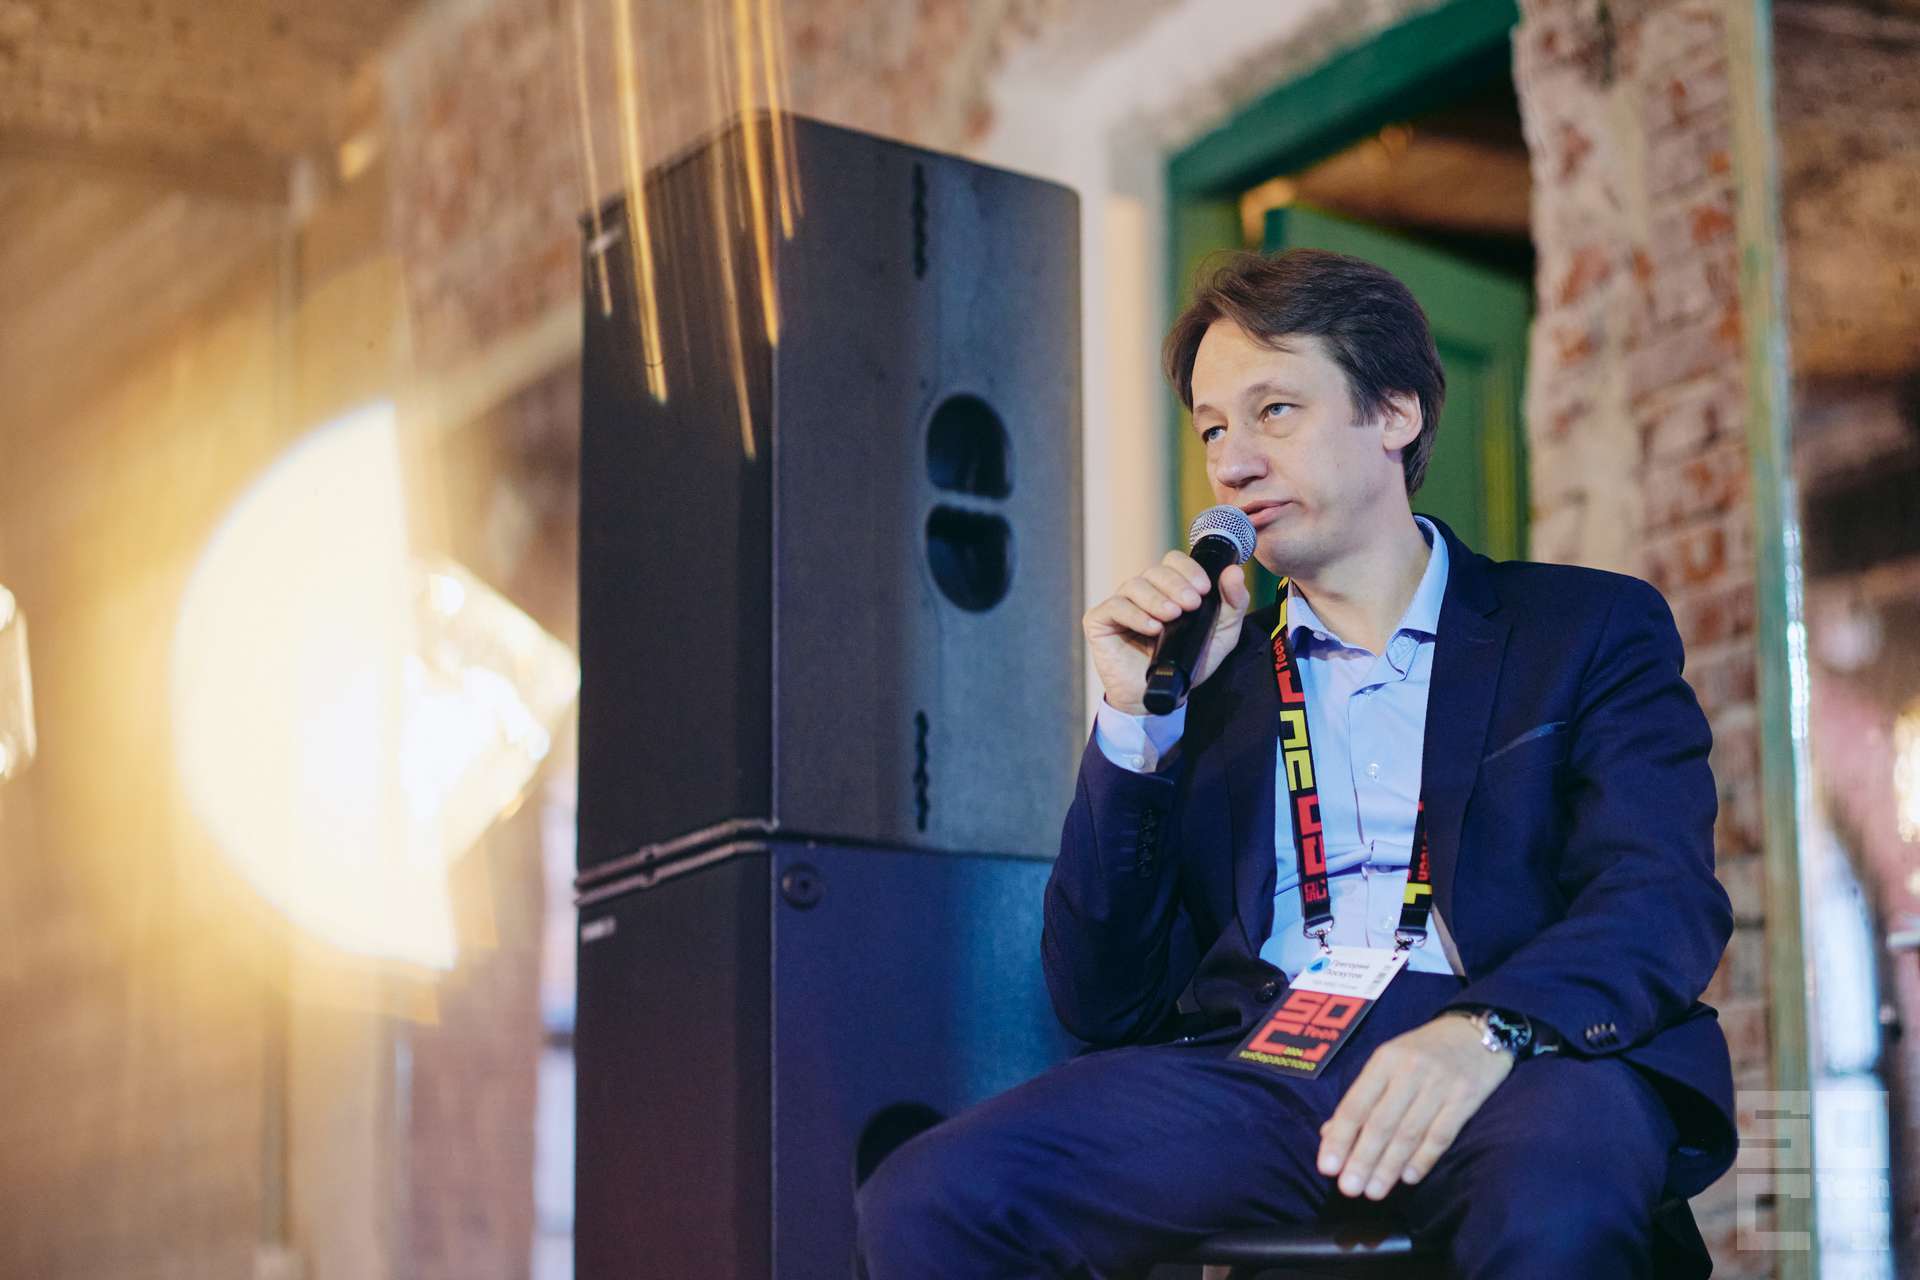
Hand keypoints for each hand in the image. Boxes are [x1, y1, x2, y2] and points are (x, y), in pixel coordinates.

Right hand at [1082, 552, 1250, 714]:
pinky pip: (1114, 606)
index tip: (1203, 589)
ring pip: (1134, 585)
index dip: (1188, 569)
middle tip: (1191, 604)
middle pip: (1155, 570)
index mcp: (1168, 588)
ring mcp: (1120, 604)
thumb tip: (1234, 572)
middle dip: (1175, 585)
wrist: (1162, 696)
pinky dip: (1134, 615)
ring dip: (1156, 599)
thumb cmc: (1188, 661)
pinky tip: (1152, 628)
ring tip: (1171, 617)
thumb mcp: (1221, 635)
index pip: (1174, 561)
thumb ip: (1233, 604)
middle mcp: (1143, 591)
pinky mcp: (1100, 621)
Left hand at [1315, 1012, 1512, 1199]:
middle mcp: (1410, 1071)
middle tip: (1349, 1189)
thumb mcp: (1389, 1061)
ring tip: (1374, 1191)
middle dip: (1363, 1159)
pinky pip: (1441, 1135)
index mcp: (1385, 1060)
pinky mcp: (1466, 1099)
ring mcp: (1440, 1085)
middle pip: (1381, 1123)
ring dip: (1389, 1166)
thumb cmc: (1424, 1050)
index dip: (1341, 1138)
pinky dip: (1423, 1158)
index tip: (1327, 1168)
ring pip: (1409, 1133)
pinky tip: (1408, 1177)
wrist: (1477, 1031)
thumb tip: (1331, 1134)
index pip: (1356, 1105)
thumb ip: (1362, 1095)